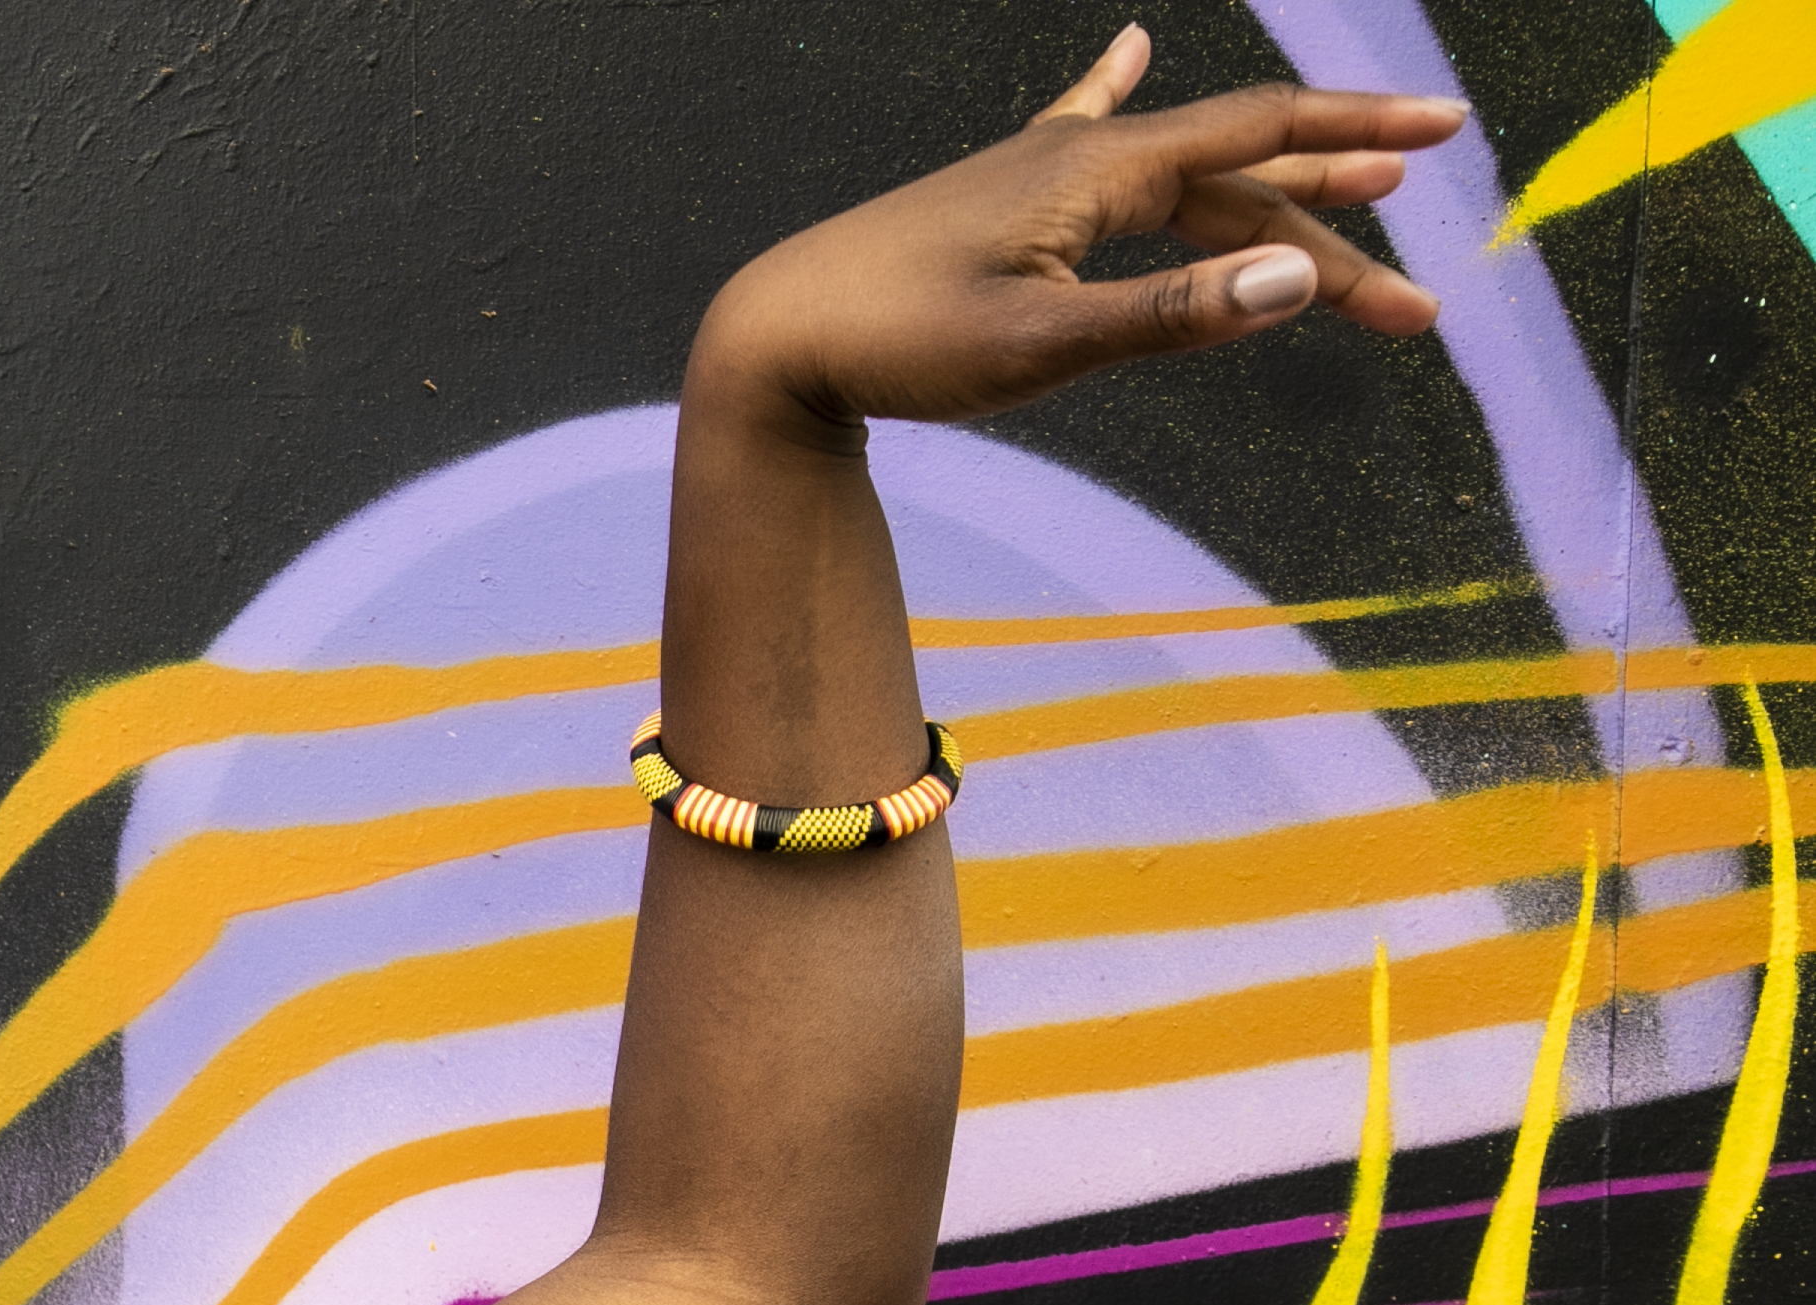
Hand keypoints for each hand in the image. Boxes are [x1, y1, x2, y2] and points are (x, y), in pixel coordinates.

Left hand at [696, 25, 1466, 436]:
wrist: (769, 342)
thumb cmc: (894, 347)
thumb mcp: (1041, 348)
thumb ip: (1171, 316)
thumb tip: (1295, 281)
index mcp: (1097, 173)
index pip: (1257, 136)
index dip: (1357, 136)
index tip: (1446, 137)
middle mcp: (1075, 157)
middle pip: (1236, 178)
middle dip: (1333, 227)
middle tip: (1412, 301)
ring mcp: (1032, 174)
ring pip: (1181, 183)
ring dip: (1268, 204)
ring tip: (1358, 205)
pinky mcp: (994, 201)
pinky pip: (1077, 125)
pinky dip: (1117, 87)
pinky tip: (1129, 45)